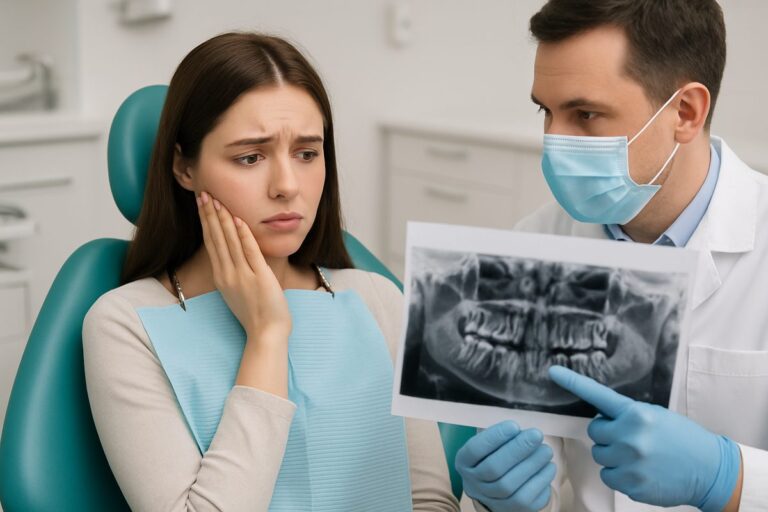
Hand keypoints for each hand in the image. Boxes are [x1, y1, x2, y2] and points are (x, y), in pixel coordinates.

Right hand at [197, 190, 290, 338]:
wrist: (266, 333)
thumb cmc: (256, 314)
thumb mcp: (238, 291)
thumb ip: (234, 273)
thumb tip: (234, 256)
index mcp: (222, 277)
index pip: (211, 243)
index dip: (206, 222)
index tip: (202, 204)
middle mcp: (228, 274)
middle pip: (216, 238)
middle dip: (210, 214)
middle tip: (204, 193)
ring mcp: (242, 276)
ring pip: (229, 242)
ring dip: (223, 219)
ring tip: (216, 199)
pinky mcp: (259, 278)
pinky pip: (250, 252)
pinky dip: (243, 235)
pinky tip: (239, 219)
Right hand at [455, 421, 555, 511]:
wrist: (495, 491)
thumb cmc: (494, 458)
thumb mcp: (489, 446)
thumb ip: (501, 437)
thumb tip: (522, 431)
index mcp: (464, 462)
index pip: (475, 450)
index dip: (494, 437)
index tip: (514, 425)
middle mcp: (473, 484)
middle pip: (493, 469)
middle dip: (517, 450)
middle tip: (536, 435)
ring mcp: (491, 501)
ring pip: (510, 486)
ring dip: (531, 465)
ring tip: (546, 450)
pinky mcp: (512, 511)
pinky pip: (527, 499)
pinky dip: (540, 481)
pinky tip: (549, 466)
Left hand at [548, 365, 740, 510]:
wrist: (709, 469)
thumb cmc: (681, 438)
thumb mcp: (655, 416)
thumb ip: (626, 416)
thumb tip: (601, 421)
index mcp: (635, 414)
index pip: (597, 395)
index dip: (572, 382)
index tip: (552, 372)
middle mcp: (629, 436)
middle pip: (594, 432)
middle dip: (607, 434)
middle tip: (629, 437)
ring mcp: (629, 462)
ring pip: (599, 456)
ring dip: (612, 455)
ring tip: (638, 455)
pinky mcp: (631, 484)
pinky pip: (608, 476)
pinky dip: (619, 475)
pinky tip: (639, 471)